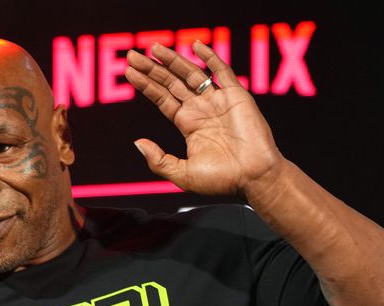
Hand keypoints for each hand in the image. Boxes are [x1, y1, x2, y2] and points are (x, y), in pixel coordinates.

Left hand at [125, 42, 284, 198]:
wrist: (254, 178)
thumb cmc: (222, 180)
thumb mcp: (182, 174)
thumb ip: (158, 160)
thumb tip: (137, 143)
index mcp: (189, 124)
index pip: (163, 99)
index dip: (146, 85)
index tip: (129, 73)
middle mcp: (201, 109)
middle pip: (172, 83)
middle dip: (152, 69)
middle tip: (132, 56)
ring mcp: (218, 100)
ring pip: (191, 74)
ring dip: (173, 60)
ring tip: (153, 48)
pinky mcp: (236, 95)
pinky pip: (221, 71)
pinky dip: (209, 57)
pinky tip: (195, 46)